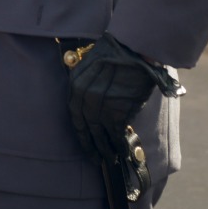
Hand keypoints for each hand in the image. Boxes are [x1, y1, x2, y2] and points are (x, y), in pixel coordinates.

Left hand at [67, 33, 180, 161]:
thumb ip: (87, 84)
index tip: (85, 143)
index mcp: (76, 85)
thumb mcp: (91, 64)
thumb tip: (92, 103)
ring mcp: (100, 107)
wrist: (133, 48)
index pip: (74, 115)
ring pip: (101, 135)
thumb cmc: (115, 53)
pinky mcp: (118, 113)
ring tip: (110, 160)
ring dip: (106, 150)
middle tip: (96, 158)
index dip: (80, 132)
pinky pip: (117, 135)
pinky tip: (123, 153)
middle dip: (91, 146)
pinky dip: (120, 145)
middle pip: (86, 128)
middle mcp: (85, 98)